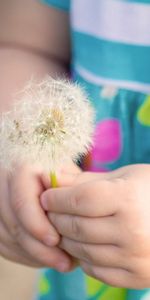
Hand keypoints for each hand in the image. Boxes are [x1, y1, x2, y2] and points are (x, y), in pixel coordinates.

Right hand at [0, 164, 72, 270]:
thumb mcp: (68, 171)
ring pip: (8, 238)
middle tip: (64, 263)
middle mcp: (4, 184)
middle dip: (39, 249)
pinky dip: (24, 255)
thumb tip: (77, 216)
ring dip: (34, 256)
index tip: (55, 241)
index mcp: (22, 169)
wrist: (38, 167)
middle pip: (15, 224)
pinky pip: (3, 244)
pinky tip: (44, 258)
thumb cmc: (58, 169)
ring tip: (60, 262)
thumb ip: (71, 189)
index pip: (22, 201)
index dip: (37, 225)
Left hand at [41, 164, 149, 287]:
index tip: (46, 197)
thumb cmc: (148, 191)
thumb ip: (86, 180)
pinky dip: (83, 257)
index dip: (57, 198)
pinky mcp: (137, 276)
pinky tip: (84, 244)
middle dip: (56, 218)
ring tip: (64, 227)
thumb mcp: (123, 177)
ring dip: (66, 239)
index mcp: (129, 198)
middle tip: (50, 212)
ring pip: (82, 251)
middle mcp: (133, 230)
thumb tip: (53, 178)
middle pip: (77, 227)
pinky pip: (96, 270)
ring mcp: (136, 257)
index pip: (80, 200)